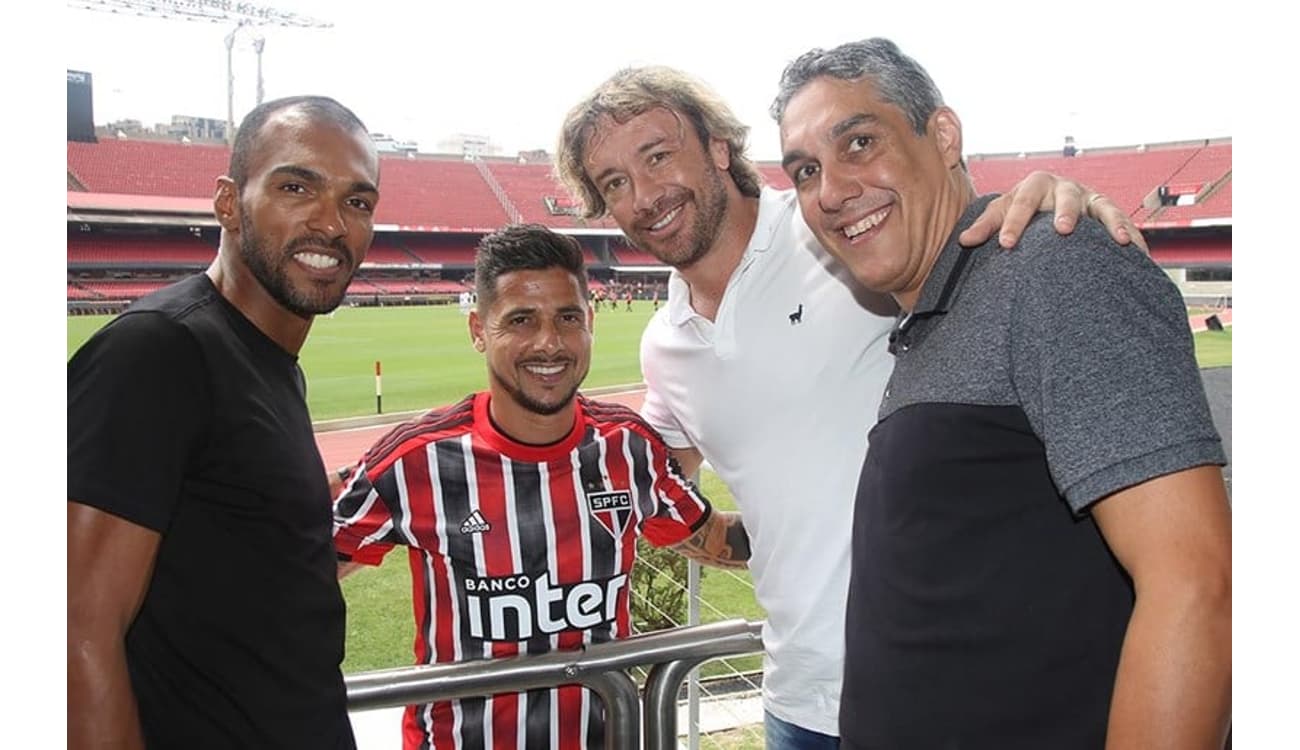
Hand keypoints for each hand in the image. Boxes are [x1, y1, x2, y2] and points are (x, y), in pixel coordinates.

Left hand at [959, 170, 1147, 251]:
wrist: (1046, 200)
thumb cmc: (1021, 209)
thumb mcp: (1001, 213)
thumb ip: (986, 226)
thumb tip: (964, 240)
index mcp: (1034, 185)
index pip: (1022, 201)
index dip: (1014, 222)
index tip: (1007, 244)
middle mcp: (1064, 188)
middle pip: (1066, 197)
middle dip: (1065, 212)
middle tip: (1063, 230)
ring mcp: (1089, 198)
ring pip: (1103, 206)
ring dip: (1112, 223)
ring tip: (1120, 241)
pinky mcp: (1107, 211)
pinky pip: (1124, 222)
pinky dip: (1134, 235)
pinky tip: (1141, 252)